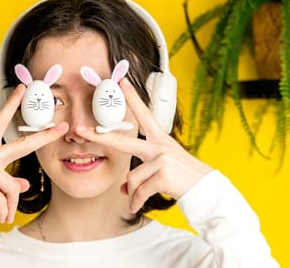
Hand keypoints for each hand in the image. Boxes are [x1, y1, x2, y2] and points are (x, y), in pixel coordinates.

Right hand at [0, 84, 67, 223]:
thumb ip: (7, 180)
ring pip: (14, 187)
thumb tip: (25, 185)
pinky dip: (4, 213)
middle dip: (45, 136)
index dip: (12, 104)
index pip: (1, 121)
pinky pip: (5, 200)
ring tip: (3, 216)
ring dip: (10, 206)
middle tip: (64, 127)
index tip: (22, 88)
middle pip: (23, 145)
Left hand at [75, 79, 213, 213]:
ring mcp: (162, 159)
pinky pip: (139, 191)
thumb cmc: (185, 180)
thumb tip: (123, 188)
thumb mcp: (163, 170)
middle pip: (123, 141)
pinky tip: (135, 207)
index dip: (133, 98)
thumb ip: (143, 173)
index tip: (122, 83)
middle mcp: (160, 147)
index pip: (144, 115)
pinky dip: (135, 202)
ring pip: (132, 177)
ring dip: (132, 193)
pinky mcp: (163, 174)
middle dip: (99, 136)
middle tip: (81, 130)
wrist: (209, 193)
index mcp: (161, 141)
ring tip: (135, 201)